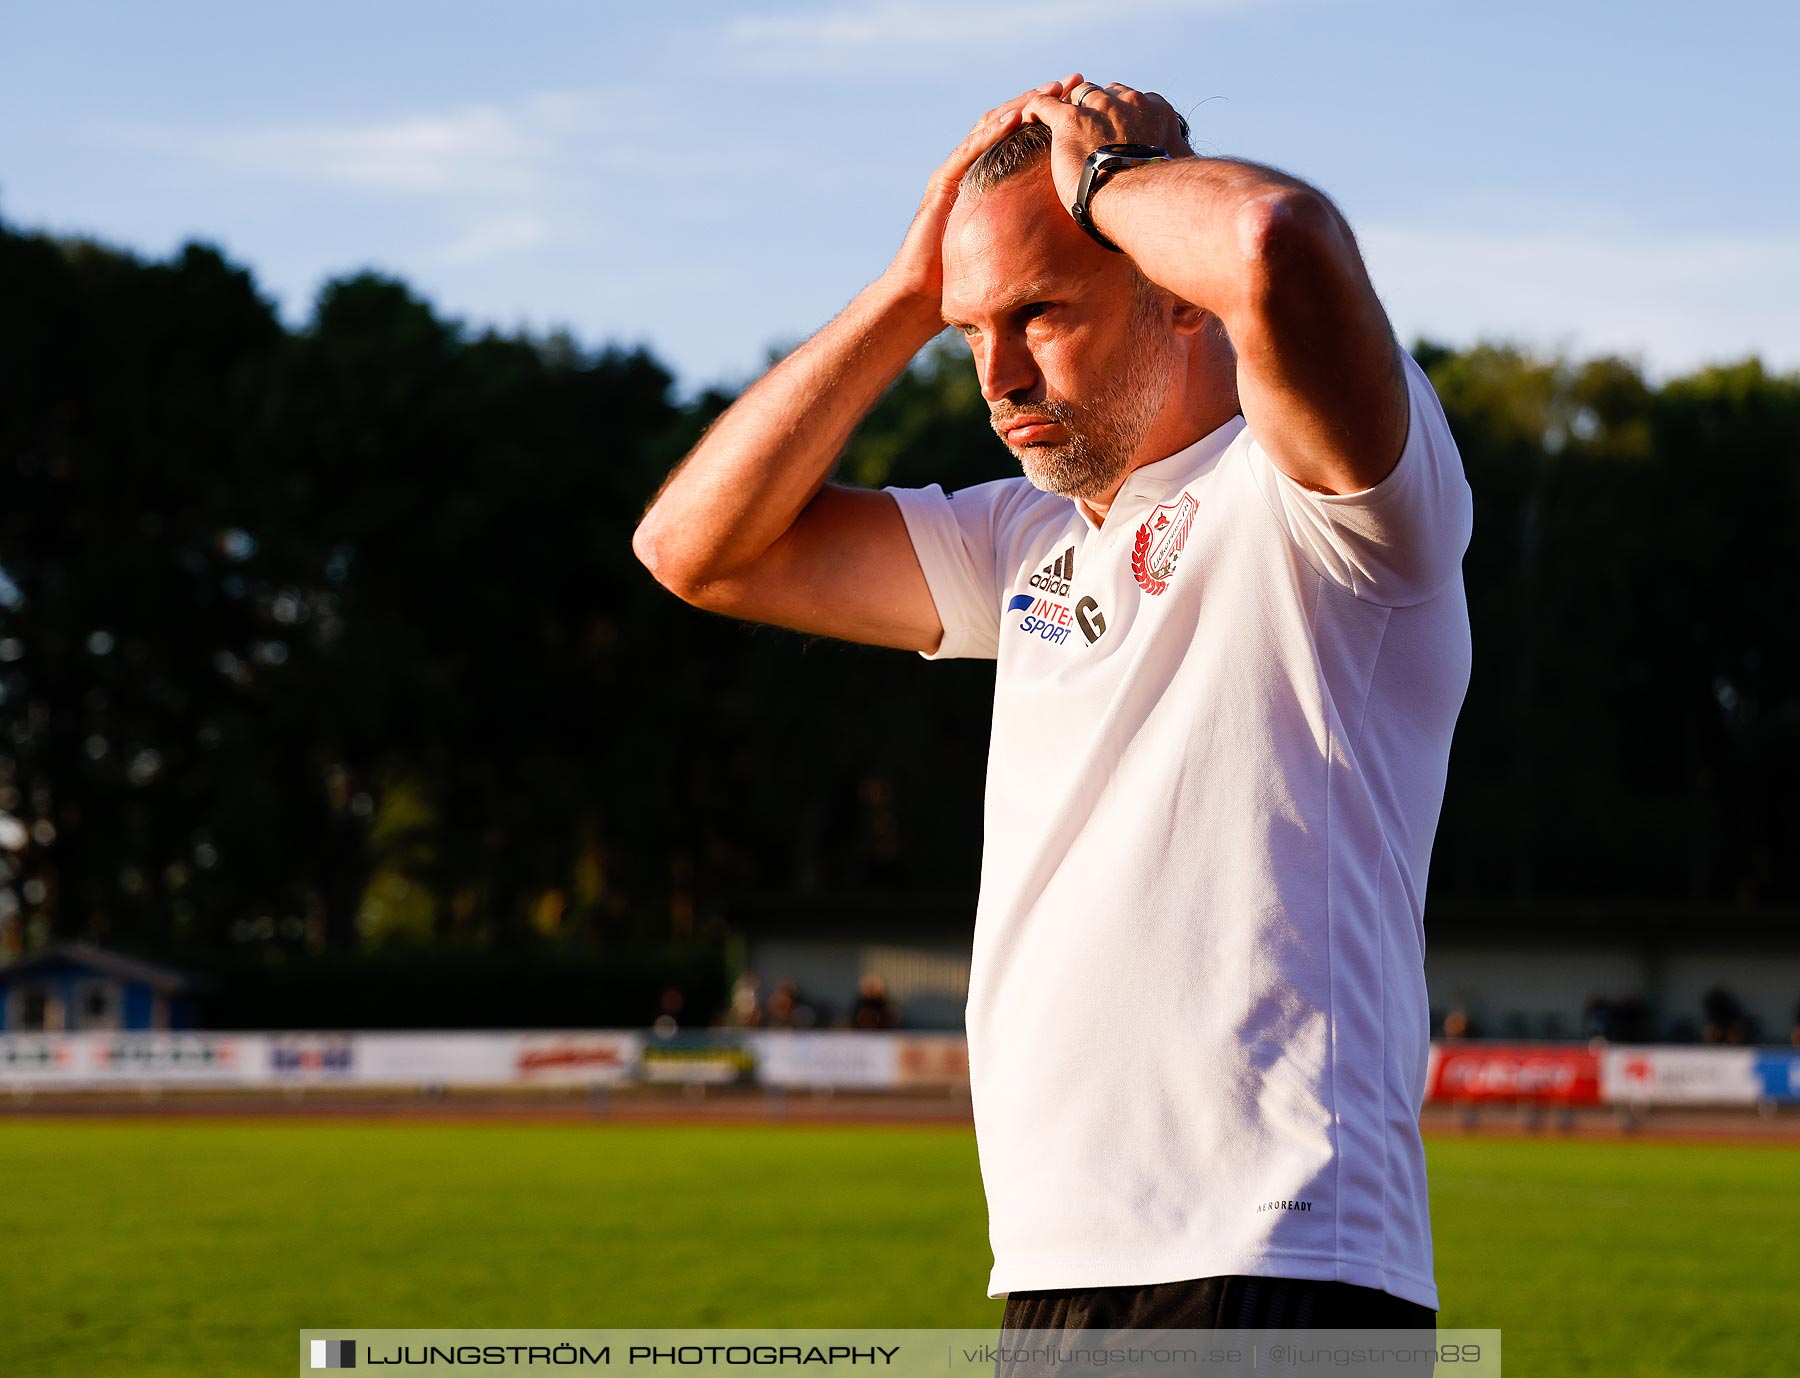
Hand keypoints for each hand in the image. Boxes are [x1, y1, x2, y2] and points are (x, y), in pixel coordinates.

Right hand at [881, 74, 1082, 305]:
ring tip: (1049, 90)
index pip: (1020, 136)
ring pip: (990, 127)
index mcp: (987, 177)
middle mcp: (970, 167)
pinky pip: (970, 151)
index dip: (1049, 116)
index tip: (1080, 101)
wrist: (922, 293)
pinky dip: (992, 132)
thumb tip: (1073, 236)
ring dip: (1021, 106)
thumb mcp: (1008, 248)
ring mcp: (954, 171)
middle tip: (1073, 82)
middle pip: (1008, 122)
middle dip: (1041, 100)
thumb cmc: (962, 277)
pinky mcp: (943, 182)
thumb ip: (1030, 232)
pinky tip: (1015, 117)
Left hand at [1021, 81, 1193, 213]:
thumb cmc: (1165, 194)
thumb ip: (1178, 159)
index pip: (1134, 100)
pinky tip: (1027, 119)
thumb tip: (1186, 169)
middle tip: (1083, 128)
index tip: (1114, 128)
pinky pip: (1045, 104)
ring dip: (1068, 106)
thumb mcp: (1183, 169)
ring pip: (1076, 95)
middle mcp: (1129, 102)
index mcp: (1157, 111)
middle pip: (1105, 93)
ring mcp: (1099, 109)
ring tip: (1056, 125)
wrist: (1142, 199)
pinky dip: (1035, 108)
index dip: (1121, 112)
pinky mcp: (1070, 121)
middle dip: (1094, 106)